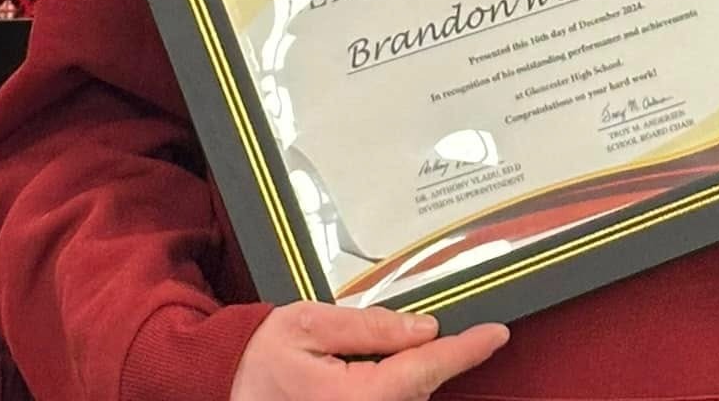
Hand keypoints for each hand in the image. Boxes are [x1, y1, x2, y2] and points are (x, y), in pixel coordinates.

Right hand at [229, 301, 508, 400]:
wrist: (221, 390)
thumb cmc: (258, 358)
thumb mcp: (309, 324)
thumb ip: (368, 325)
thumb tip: (421, 327)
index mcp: (354, 397)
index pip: (424, 369)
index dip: (465, 350)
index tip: (497, 333)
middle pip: (418, 386)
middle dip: (430, 355)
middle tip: (429, 327)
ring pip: (405, 398)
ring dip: (409, 372)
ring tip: (371, 352)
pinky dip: (393, 387)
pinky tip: (379, 369)